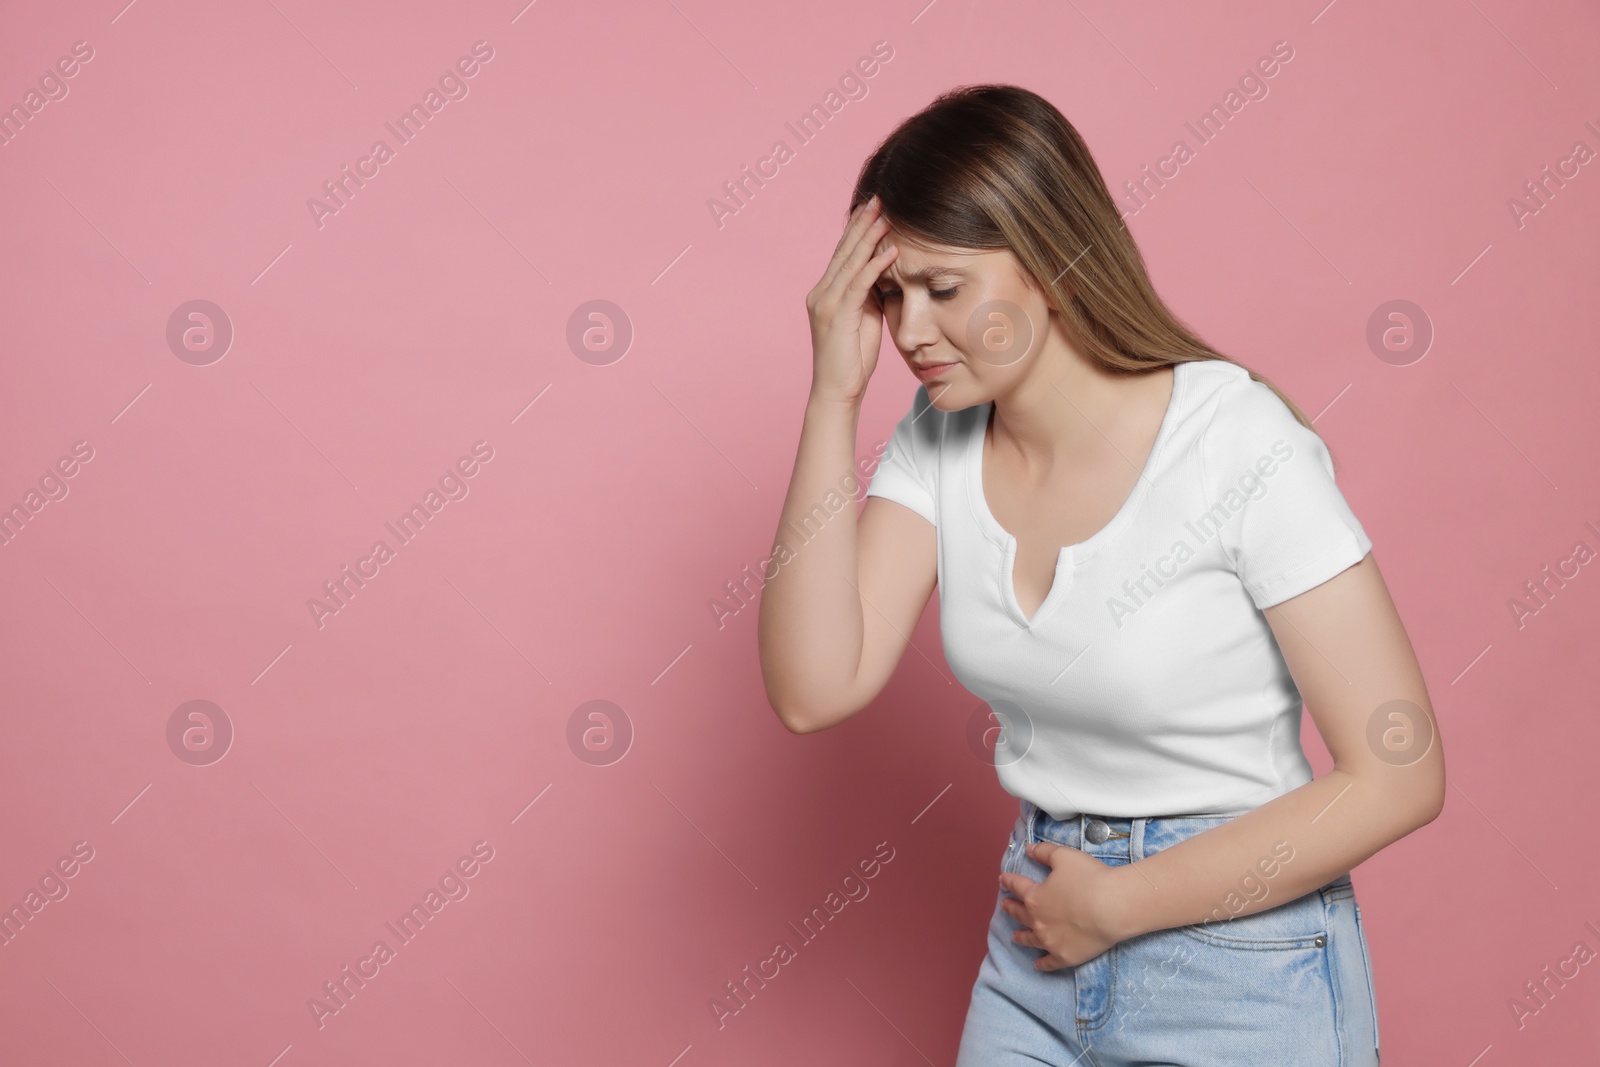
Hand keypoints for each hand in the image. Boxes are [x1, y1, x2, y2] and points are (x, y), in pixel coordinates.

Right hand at [805, 195, 898, 405]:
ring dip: (870, 237)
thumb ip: (869, 295)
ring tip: (886, 215)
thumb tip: (885, 275)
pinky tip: (891, 251)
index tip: (873, 207)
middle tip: (879, 197)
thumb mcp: (864, 319)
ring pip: (851, 262)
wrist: (837, 391)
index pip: (843, 253)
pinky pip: (859, 284)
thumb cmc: (852, 360)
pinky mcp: (838, 315)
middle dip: (863, 223)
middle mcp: (821, 292)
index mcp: (826, 292)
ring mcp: (827, 303)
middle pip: (845, 250)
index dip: (858, 229)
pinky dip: (875, 265)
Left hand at [999, 840, 1129, 970]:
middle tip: (1005, 906)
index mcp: (1035, 897)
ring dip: (1022, 937)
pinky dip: (1042, 964)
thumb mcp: (1064, 857)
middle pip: (1021, 914)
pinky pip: (1049, 963)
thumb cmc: (1088, 878)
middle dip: (1011, 908)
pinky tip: (1037, 965)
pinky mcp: (1065, 956)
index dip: (1009, 882)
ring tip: (1015, 937)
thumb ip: (1044, 852)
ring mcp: (1050, 941)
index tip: (1002, 880)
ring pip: (1030, 940)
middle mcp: (1038, 921)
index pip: (1017, 886)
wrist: (1111, 907)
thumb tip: (1029, 849)